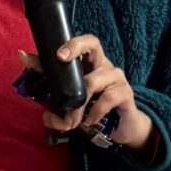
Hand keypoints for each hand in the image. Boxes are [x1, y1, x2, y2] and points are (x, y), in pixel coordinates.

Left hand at [34, 35, 153, 152]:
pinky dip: (93, 113)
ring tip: (71, 121)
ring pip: (91, 81)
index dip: (69, 44)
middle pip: (93, 43)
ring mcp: (116, 77)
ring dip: (77, 105)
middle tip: (60, 58)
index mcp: (89, 64)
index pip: (81, 43)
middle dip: (75, 47)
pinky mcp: (125, 92)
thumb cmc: (96, 110)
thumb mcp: (74, 105)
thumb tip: (44, 114)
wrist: (122, 127)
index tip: (57, 53)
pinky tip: (89, 121)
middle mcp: (103, 65)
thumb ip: (59, 106)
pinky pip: (106, 98)